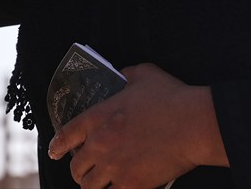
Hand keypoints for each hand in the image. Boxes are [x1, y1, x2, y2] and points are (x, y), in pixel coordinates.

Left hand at [47, 63, 228, 188]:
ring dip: (92, 185)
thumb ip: (126, 74)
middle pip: (76, 167)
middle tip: (86, 169)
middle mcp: (101, 144)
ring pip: (89, 187)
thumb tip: (121, 75)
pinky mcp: (132, 185)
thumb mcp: (144, 75)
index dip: (58, 145)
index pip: (66, 135)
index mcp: (99, 116)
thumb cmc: (172, 98)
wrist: (195, 125)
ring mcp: (115, 167)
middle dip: (79, 169)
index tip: (56, 151)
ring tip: (99, 183)